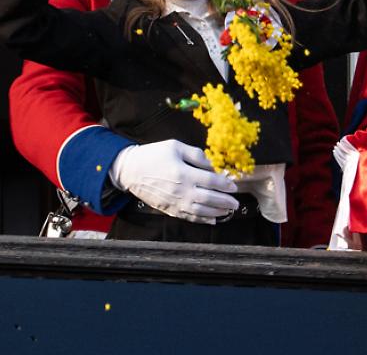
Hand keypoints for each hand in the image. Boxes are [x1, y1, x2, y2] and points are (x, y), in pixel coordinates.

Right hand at [109, 139, 238, 223]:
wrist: (130, 170)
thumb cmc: (153, 155)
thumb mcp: (175, 146)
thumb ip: (196, 155)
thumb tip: (212, 166)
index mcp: (184, 173)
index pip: (211, 182)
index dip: (225, 184)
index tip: (234, 185)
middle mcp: (181, 191)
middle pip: (209, 199)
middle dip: (225, 202)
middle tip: (236, 203)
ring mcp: (175, 203)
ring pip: (201, 212)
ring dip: (217, 213)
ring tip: (228, 211)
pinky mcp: (169, 209)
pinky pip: (189, 218)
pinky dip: (202, 220)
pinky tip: (212, 220)